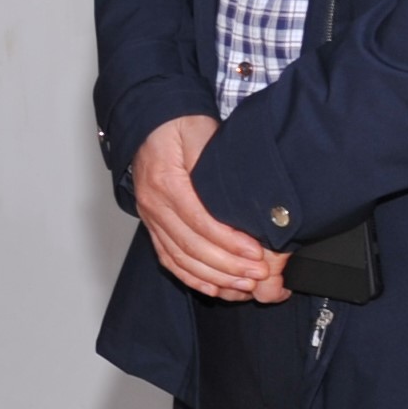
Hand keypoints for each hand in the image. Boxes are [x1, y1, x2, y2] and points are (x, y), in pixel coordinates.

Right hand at [131, 115, 285, 301]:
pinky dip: (190, 277)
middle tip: (256, 276)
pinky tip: (213, 288)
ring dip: (213, 277)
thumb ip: (212, 159)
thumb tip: (233, 190)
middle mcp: (153, 204)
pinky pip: (168, 257)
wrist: (151, 121)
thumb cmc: (177, 124)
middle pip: (190, 246)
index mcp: (165, 182)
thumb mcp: (200, 131)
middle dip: (227, 267)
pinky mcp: (153, 223)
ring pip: (180, 258)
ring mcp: (150, 216)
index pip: (199, 221)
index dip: (228, 242)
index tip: (255, 254)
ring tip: (242, 286)